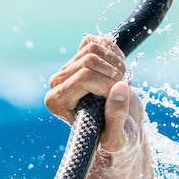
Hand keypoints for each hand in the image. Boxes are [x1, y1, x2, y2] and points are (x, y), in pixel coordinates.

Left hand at [44, 33, 145, 154]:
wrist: (120, 127)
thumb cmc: (115, 137)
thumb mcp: (118, 138)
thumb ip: (116, 118)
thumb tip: (119, 89)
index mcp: (57, 103)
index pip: (84, 76)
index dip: (107, 82)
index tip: (117, 96)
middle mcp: (57, 83)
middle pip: (89, 59)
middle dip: (113, 72)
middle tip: (122, 89)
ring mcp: (68, 68)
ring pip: (93, 47)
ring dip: (115, 62)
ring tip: (121, 81)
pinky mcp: (80, 58)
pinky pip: (96, 40)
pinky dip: (114, 51)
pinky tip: (118, 68)